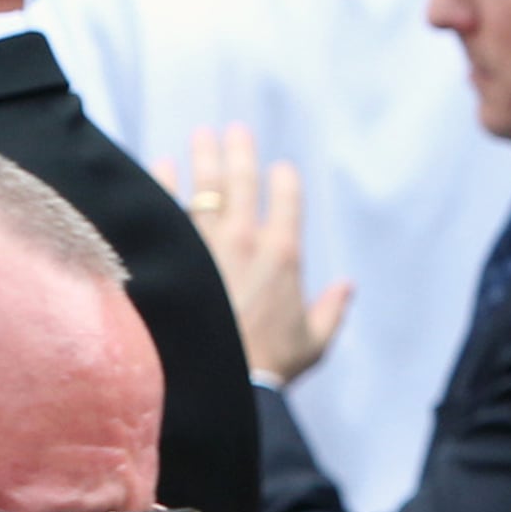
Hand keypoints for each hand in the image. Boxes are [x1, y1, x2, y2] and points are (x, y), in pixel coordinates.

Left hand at [159, 123, 347, 383]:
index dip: (285, 179)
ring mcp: (205, 243)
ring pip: (205, 185)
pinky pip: (167, 205)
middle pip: (242, 180)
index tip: (280, 169)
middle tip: (234, 130)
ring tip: (202, 136)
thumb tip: (347, 287)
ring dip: (204, 156)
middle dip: (239, 150)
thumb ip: (332, 310)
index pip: (287, 197)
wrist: (215, 381)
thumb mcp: (313, 343)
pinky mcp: (174, 252)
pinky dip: (164, 181)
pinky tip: (163, 164)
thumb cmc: (268, 367)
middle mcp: (245, 239)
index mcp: (283, 255)